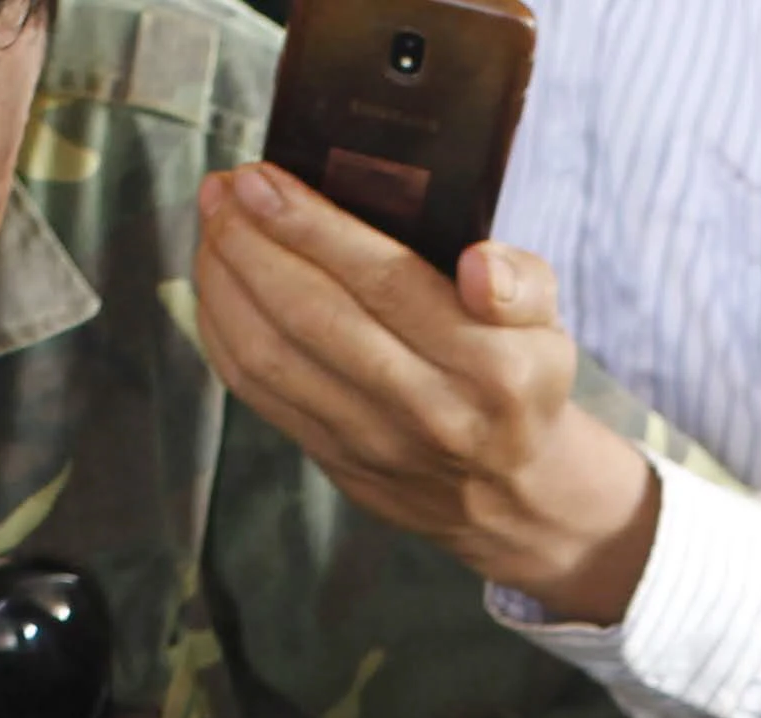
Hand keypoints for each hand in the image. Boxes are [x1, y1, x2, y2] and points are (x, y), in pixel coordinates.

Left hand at [189, 164, 662, 625]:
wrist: (508, 495)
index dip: (312, 227)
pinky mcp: (332, 459)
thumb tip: (479, 265)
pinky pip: (257, 392)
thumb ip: (522, 282)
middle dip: (251, 244)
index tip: (261, 178)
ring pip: (272, 356)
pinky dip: (222, 329)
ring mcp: (374, 442)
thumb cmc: (517, 379)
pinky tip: (215, 281)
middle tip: (222, 190)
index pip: (385, 282)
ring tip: (212, 223)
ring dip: (225, 282)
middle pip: (313, 316)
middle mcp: (428, 408)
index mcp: (489, 366)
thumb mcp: (548, 325)